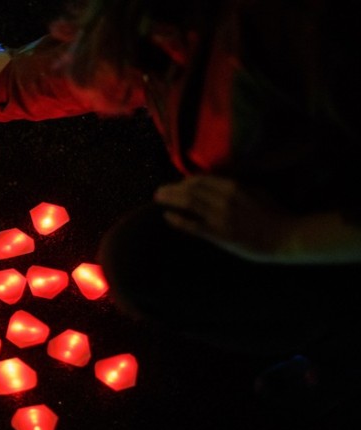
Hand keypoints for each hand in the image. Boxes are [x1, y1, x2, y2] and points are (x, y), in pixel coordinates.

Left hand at [154, 176, 289, 261]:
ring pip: (188, 203)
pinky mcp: (218, 234)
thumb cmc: (272, 214)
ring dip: (170, 199)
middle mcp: (224, 198)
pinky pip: (192, 225)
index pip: (201, 180)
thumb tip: (217, 181)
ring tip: (157, 198)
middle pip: (190, 189)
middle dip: (172, 189)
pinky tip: (167, 216)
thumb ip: (236, 185)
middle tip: (159, 190)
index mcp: (233, 186)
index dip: (185, 181)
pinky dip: (177, 219)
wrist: (284, 236)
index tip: (177, 184)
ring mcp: (220, 217)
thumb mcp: (256, 191)